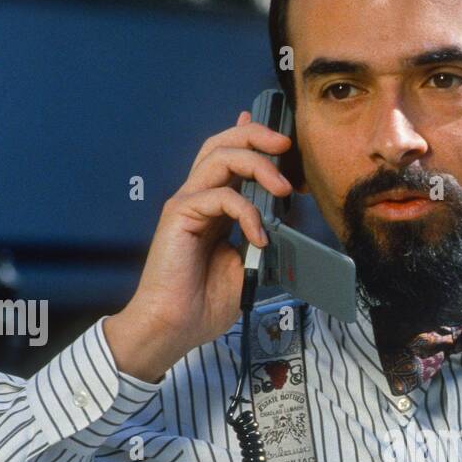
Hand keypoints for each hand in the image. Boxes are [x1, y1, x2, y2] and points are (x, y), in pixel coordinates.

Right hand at [104, 109, 293, 380]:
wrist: (175, 326)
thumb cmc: (204, 302)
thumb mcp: (247, 266)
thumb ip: (261, 237)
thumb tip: (284, 222)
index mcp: (213, 207)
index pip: (231, 158)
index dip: (254, 140)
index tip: (283, 142)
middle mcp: (198, 198)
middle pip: (222, 144)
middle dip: (257, 135)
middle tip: (286, 144)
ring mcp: (188, 204)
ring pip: (221, 157)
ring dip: (258, 165)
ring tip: (283, 188)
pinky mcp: (180, 215)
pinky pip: (220, 196)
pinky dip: (246, 213)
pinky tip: (259, 237)